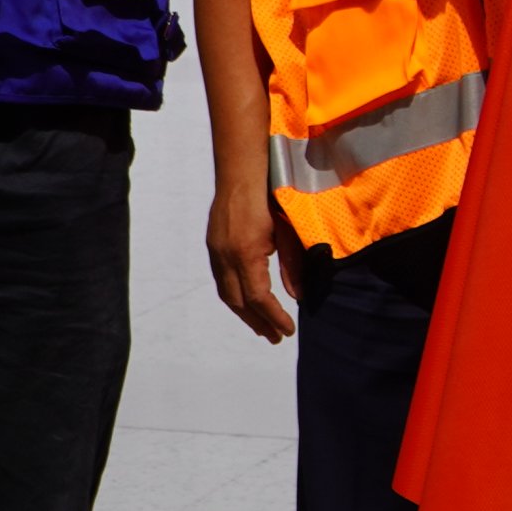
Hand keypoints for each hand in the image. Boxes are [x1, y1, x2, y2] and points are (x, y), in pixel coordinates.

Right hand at [206, 184, 298, 341]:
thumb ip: (292, 265)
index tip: (288, 330)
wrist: (241, 174)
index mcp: (246, 253)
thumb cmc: (269, 197)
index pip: (258, 297)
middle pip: (239, 302)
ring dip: (245, 314)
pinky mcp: (213, 247)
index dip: (273, 317)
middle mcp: (226, 257)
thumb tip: (298, 296)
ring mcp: (216, 253)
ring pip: (227, 294)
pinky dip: (235, 297)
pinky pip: (222, 281)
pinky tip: (247, 302)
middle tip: (276, 336)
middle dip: (258, 322)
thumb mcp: (287, 232)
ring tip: (262, 326)